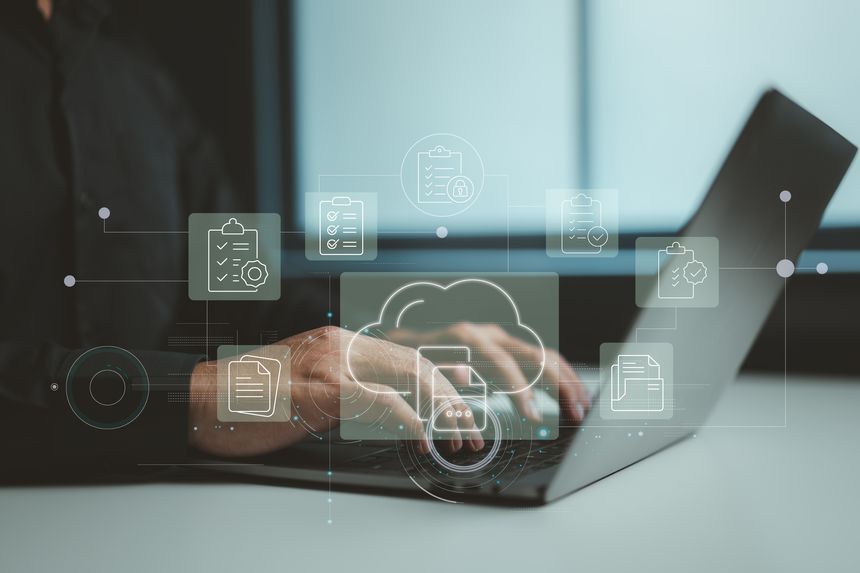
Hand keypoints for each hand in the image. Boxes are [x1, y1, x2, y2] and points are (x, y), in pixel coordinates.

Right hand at [188, 326, 483, 457]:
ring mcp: (329, 364)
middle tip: (472, 428)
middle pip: (414, 363)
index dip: (441, 371)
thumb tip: (385, 406)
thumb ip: (344, 390)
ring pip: (407, 376)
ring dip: (441, 409)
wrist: (199, 400)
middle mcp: (338, 345)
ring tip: (459, 436)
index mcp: (336, 343)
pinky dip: (408, 419)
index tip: (468, 385)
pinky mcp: (320, 389)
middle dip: (451, 397)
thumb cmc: (248, 402)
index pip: (403, 351)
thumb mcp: (305, 390)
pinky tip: (421, 438)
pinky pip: (379, 400)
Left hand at [389, 322, 589, 422]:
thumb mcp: (420, 368)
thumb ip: (442, 371)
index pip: (505, 364)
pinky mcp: (507, 348)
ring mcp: (501, 339)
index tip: (532, 417)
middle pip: (536, 356)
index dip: (521, 391)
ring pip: (544, 355)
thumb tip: (464, 373)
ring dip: (567, 381)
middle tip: (576, 413)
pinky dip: (559, 377)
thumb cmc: (412, 360)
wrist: (406, 342)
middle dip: (560, 385)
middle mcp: (491, 334)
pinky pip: (540, 360)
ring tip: (582, 406)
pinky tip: (571, 395)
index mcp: (470, 338)